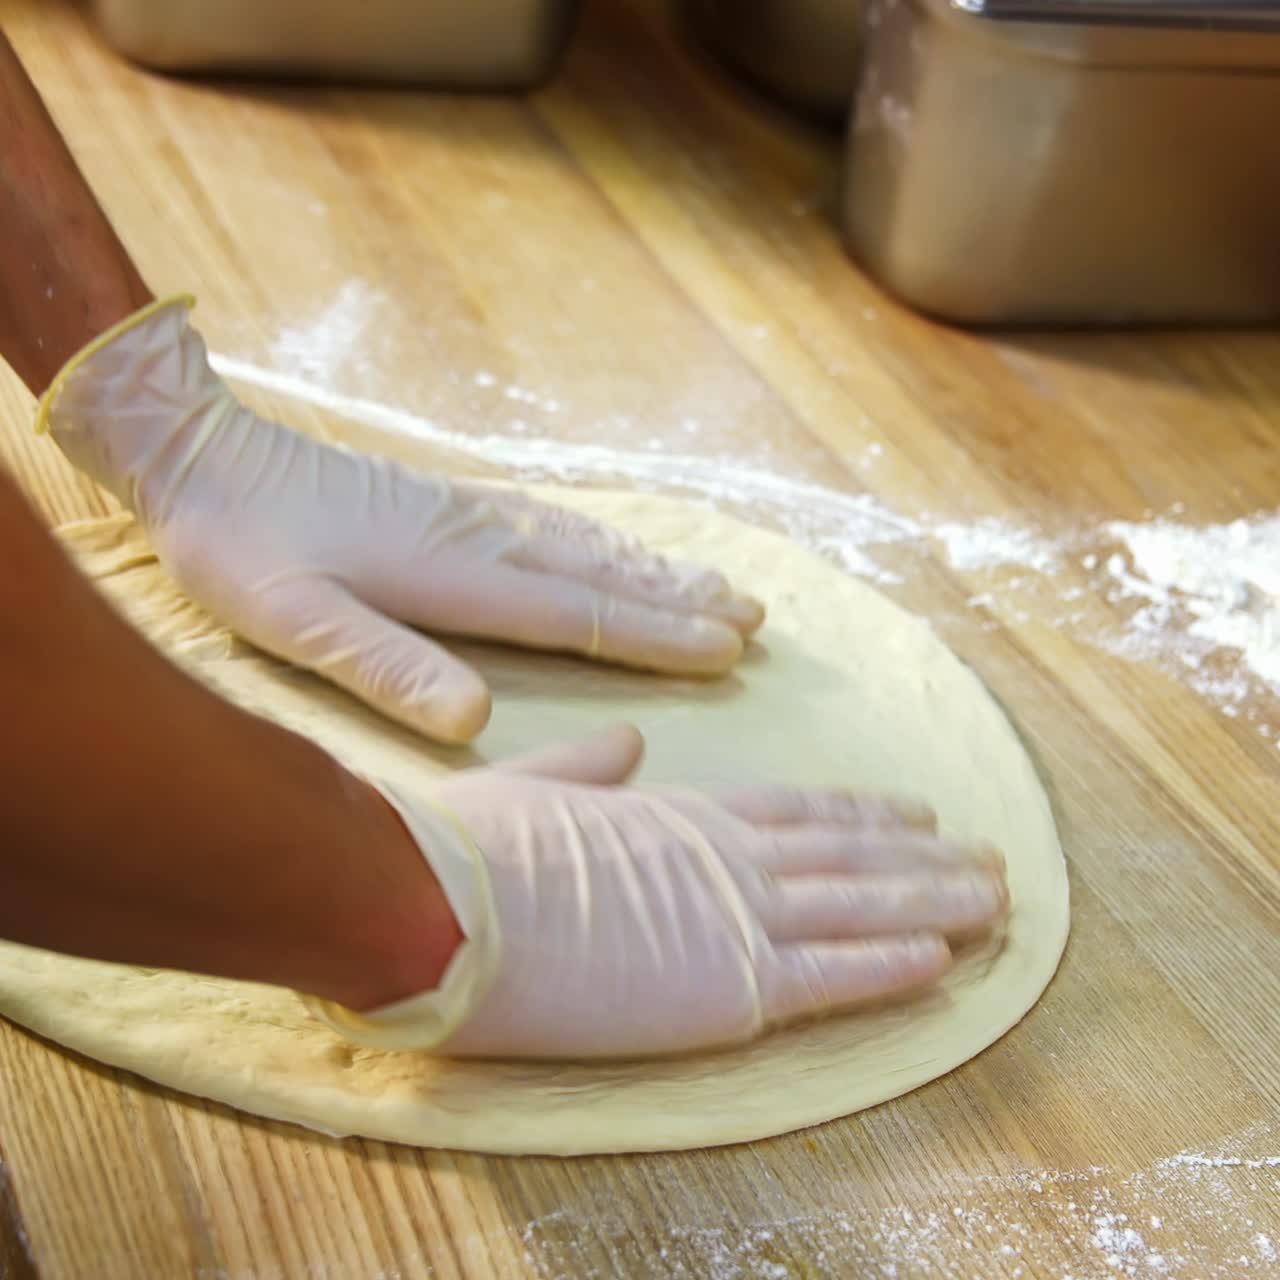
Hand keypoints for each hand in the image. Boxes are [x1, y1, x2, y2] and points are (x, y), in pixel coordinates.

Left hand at [41, 299, 763, 742]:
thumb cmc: (242, 550)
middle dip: (680, 600)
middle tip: (753, 617)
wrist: (202, 457)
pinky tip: (616, 549)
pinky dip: (604, 541)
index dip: (656, 637)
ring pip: (585, 545)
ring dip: (656, 569)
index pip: (578, 615)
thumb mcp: (295, 621)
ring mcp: (469, 513)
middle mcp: (479, 539)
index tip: (725, 648)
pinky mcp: (449, 502)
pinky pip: (553, 523)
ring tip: (715, 583)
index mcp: (454, 578)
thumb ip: (385, 667)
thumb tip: (476, 720)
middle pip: (601, 574)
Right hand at [310, 725, 1010, 1060]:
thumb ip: (589, 764)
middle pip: (848, 854)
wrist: (443, 898)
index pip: (795, 810)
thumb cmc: (470, 848)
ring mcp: (732, 917)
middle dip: (923, 857)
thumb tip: (629, 739)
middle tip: (988, 856)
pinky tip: (942, 961)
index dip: (861, 811)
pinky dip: (891, 967)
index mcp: (678, 815)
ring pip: (859, 908)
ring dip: (933, 904)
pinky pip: (830, 975)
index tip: (914, 811)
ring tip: (994, 901)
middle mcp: (723, 857)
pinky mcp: (725, 985)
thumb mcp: (532, 787)